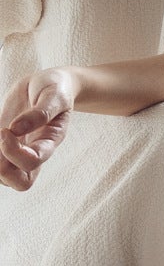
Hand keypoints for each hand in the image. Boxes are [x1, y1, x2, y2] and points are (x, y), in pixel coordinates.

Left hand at [0, 68, 74, 190]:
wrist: (47, 84)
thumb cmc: (55, 88)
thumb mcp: (55, 94)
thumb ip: (42, 111)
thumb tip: (16, 129)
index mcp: (51, 139)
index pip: (33, 161)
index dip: (14, 151)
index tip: (6, 129)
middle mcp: (36, 150)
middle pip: (22, 182)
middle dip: (3, 170)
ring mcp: (20, 150)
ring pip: (5, 178)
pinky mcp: (6, 146)